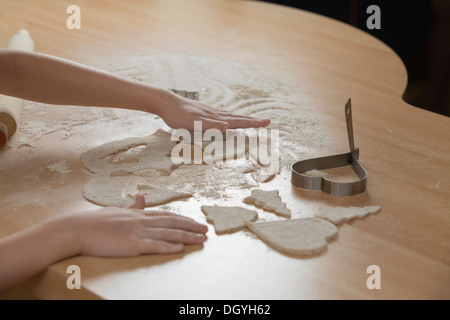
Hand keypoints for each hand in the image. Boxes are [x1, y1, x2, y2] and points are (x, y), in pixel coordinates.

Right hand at [69, 195, 207, 256]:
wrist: (77, 229)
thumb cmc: (94, 222)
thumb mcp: (116, 210)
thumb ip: (131, 206)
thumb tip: (141, 197)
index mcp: (138, 214)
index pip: (166, 215)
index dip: (183, 219)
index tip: (195, 221)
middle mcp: (141, 221)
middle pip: (172, 223)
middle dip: (191, 226)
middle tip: (205, 230)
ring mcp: (137, 232)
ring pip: (168, 233)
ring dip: (186, 236)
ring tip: (201, 239)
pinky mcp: (131, 245)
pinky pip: (153, 246)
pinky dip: (168, 246)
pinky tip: (180, 248)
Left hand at [158, 90, 270, 131]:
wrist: (166, 102)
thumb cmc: (178, 115)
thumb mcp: (193, 123)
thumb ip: (210, 126)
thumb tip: (228, 127)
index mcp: (216, 117)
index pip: (238, 121)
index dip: (253, 123)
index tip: (267, 122)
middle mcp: (215, 114)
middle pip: (238, 117)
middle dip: (253, 121)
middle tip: (267, 121)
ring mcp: (210, 112)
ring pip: (231, 116)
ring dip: (243, 119)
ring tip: (252, 120)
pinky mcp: (203, 112)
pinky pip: (222, 116)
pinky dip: (230, 118)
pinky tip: (228, 119)